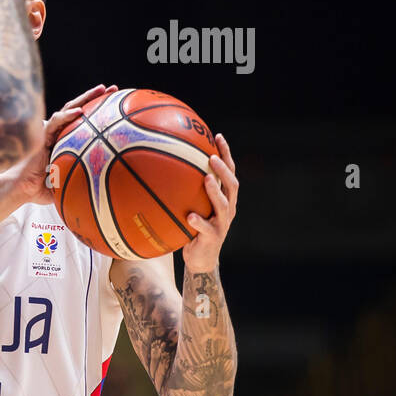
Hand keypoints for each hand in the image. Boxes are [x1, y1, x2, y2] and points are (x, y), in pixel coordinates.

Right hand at [7, 84, 114, 204]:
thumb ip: (79, 183)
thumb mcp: (64, 184)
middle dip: (95, 97)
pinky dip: (67, 115)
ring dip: (85, 98)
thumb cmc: (37, 189)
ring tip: (101, 89)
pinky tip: (80, 111)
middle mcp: (57, 133)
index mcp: (63, 141)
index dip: (97, 111)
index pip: (82, 121)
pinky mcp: (40, 135)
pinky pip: (56, 122)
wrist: (19, 189)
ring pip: (68, 109)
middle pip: (78, 109)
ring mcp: (48, 132)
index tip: (115, 105)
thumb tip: (99, 193)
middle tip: (112, 89)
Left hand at [183, 134, 237, 271]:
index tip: (217, 136)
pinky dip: (198, 222)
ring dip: (215, 191)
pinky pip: (206, 229)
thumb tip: (163, 165)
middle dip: (224, 169)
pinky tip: (189, 216)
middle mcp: (228, 208)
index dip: (226, 154)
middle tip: (212, 157)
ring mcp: (222, 223)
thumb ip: (186, 189)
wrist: (201, 259)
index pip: (229, 171)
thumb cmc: (193, 228)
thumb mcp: (191, 205)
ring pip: (223, 205)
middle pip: (232, 185)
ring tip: (206, 179)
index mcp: (225, 198)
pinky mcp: (213, 238)